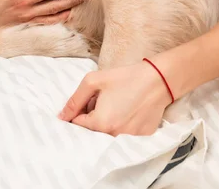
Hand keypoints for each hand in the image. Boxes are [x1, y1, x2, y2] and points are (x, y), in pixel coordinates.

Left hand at [58, 61, 172, 135]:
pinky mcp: (141, 139)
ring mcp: (129, 140)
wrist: (157, 80)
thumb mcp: (94, 81)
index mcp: (100, 123)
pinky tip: (129, 111)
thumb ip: (75, 100)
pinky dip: (122, 126)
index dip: (80, 110)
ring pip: (107, 134)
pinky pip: (124, 135)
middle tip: (104, 101)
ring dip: (107, 122)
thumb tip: (61, 117)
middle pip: (92, 131)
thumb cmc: (125, 78)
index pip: (77, 124)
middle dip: (92, 117)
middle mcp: (113, 136)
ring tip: (117, 105)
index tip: (90, 100)